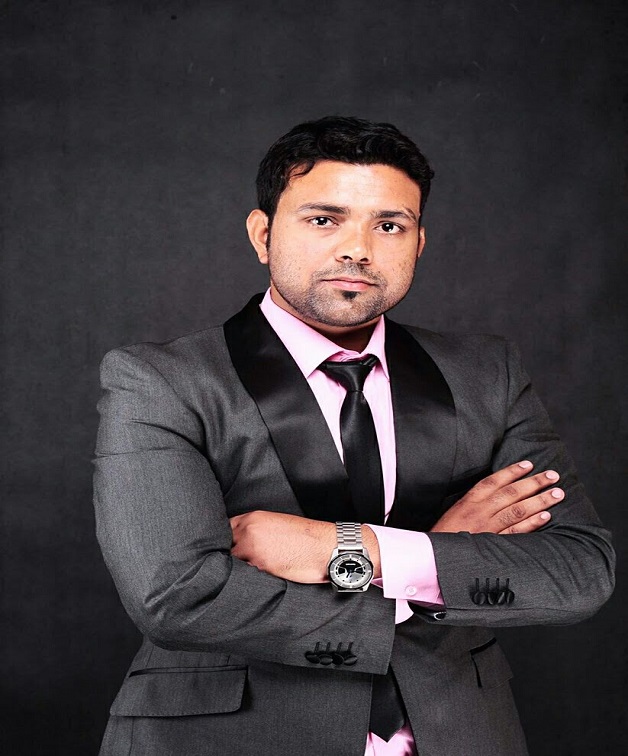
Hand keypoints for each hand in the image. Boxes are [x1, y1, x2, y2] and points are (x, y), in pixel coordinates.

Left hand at [230, 511, 380, 582]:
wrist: (326, 547)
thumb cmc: (306, 539)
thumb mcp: (279, 525)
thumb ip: (257, 531)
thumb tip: (242, 543)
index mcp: (253, 518)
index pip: (225, 529)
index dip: (225, 541)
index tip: (227, 549)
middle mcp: (248, 531)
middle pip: (223, 546)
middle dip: (228, 556)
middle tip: (233, 566)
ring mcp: (252, 549)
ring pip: (231, 562)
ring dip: (236, 569)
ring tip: (244, 576)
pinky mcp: (260, 566)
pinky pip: (244, 576)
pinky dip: (246, 579)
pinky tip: (254, 581)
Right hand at [430, 460, 563, 534]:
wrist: (432, 558)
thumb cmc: (444, 536)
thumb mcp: (454, 512)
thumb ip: (473, 503)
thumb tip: (496, 493)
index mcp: (468, 501)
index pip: (493, 481)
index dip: (512, 471)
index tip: (529, 464)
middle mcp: (479, 511)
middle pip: (511, 493)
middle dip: (534, 482)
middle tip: (552, 475)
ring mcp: (487, 527)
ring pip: (518, 510)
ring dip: (540, 500)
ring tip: (557, 493)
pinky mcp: (493, 543)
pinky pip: (516, 531)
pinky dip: (532, 523)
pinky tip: (546, 516)